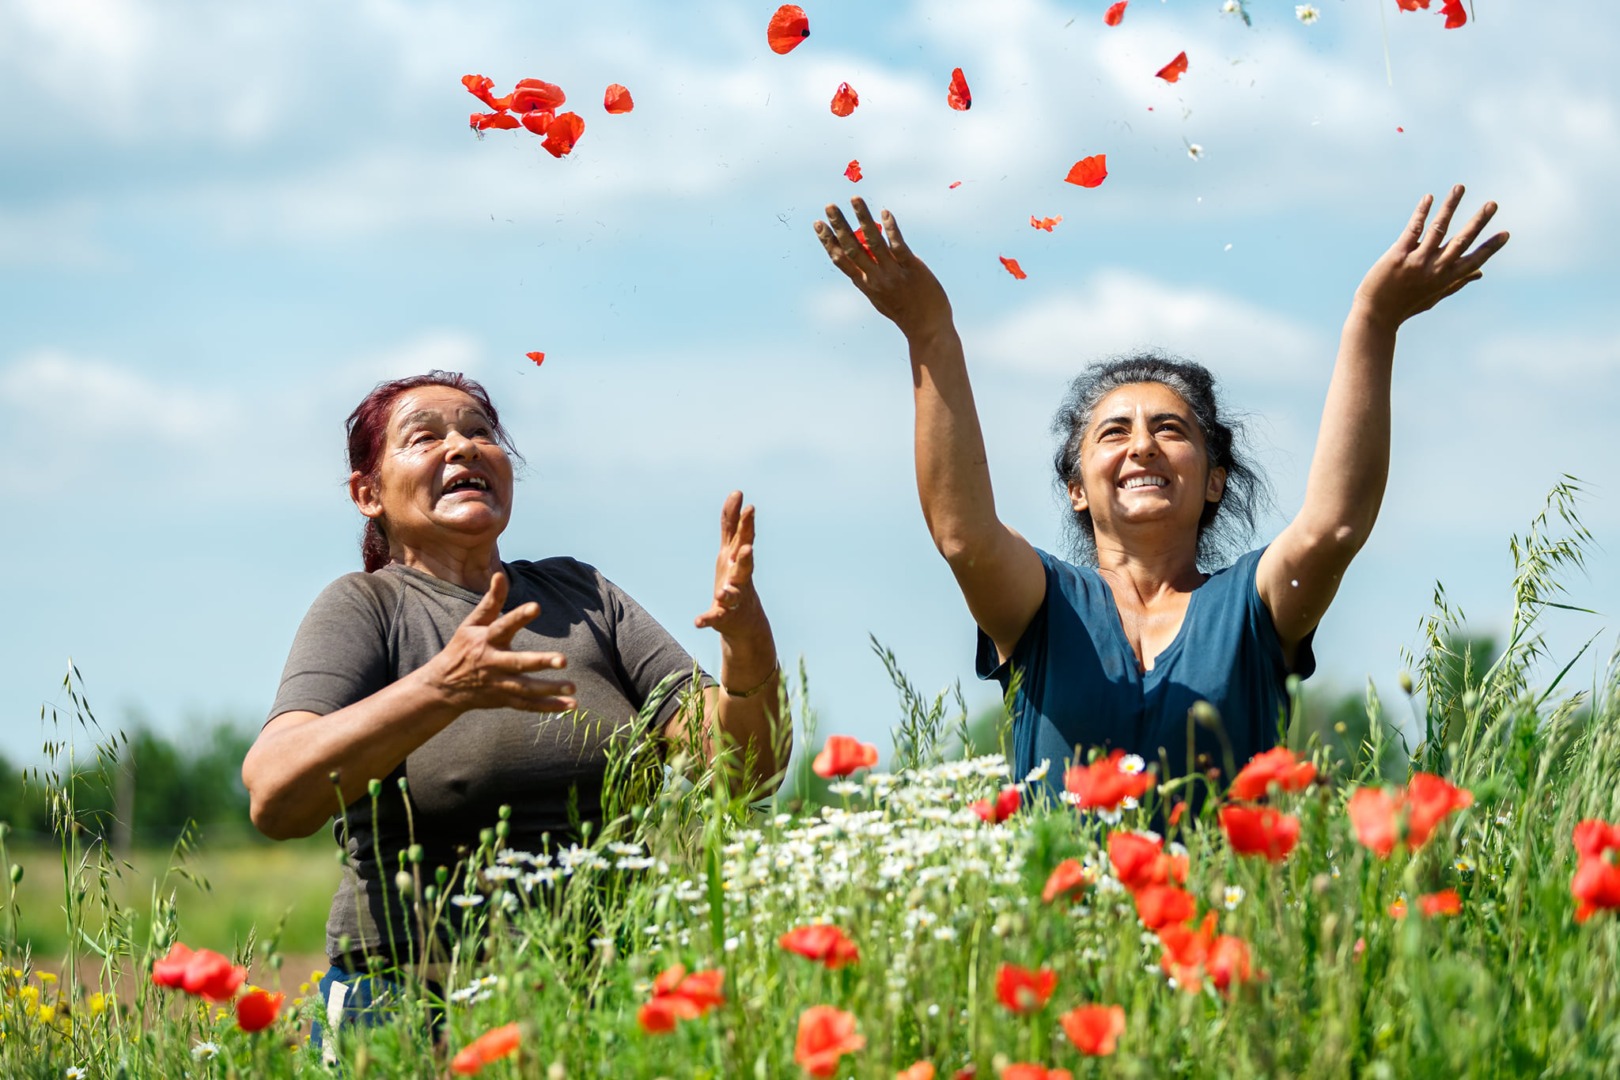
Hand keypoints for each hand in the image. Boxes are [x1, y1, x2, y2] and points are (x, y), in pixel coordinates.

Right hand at [423, 572, 574, 712]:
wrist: (444, 686)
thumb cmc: (463, 648)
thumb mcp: (472, 623)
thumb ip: (491, 601)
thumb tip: (500, 575)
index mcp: (486, 641)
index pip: (503, 626)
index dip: (519, 617)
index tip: (537, 606)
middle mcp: (493, 663)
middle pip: (518, 663)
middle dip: (540, 662)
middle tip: (563, 660)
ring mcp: (499, 684)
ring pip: (526, 689)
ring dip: (549, 690)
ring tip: (573, 687)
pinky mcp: (504, 699)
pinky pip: (528, 705)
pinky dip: (549, 707)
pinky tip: (571, 704)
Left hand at [694, 491, 765, 635]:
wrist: (745, 620)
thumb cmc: (736, 576)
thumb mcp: (731, 547)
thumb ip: (731, 521)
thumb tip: (737, 492)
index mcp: (738, 559)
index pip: (744, 539)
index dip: (746, 524)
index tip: (750, 507)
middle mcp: (740, 577)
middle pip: (744, 565)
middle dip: (745, 557)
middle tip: (747, 548)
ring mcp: (734, 597)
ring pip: (733, 593)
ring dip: (729, 592)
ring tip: (723, 592)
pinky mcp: (723, 615)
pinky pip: (715, 617)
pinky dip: (707, 619)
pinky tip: (697, 622)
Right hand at [813, 198, 953, 338]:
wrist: (927, 329)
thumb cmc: (905, 311)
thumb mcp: (882, 296)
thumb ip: (873, 275)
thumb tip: (867, 249)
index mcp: (865, 284)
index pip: (840, 260)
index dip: (827, 241)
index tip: (818, 224)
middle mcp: (875, 278)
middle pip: (852, 248)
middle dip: (839, 225)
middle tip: (829, 206)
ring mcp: (892, 273)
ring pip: (873, 242)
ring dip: (862, 218)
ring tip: (855, 199)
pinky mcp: (911, 268)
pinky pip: (898, 245)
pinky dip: (891, 228)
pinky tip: (885, 212)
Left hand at [1354, 185, 1508, 331]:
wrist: (1375, 315)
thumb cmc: (1406, 305)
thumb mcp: (1435, 295)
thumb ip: (1457, 282)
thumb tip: (1481, 273)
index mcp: (1445, 278)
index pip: (1473, 261)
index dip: (1490, 248)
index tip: (1506, 233)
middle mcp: (1434, 269)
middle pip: (1461, 241)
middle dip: (1478, 222)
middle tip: (1493, 204)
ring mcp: (1417, 261)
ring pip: (1438, 229)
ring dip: (1451, 206)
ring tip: (1460, 188)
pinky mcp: (1398, 255)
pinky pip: (1413, 229)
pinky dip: (1422, 212)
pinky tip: (1429, 198)